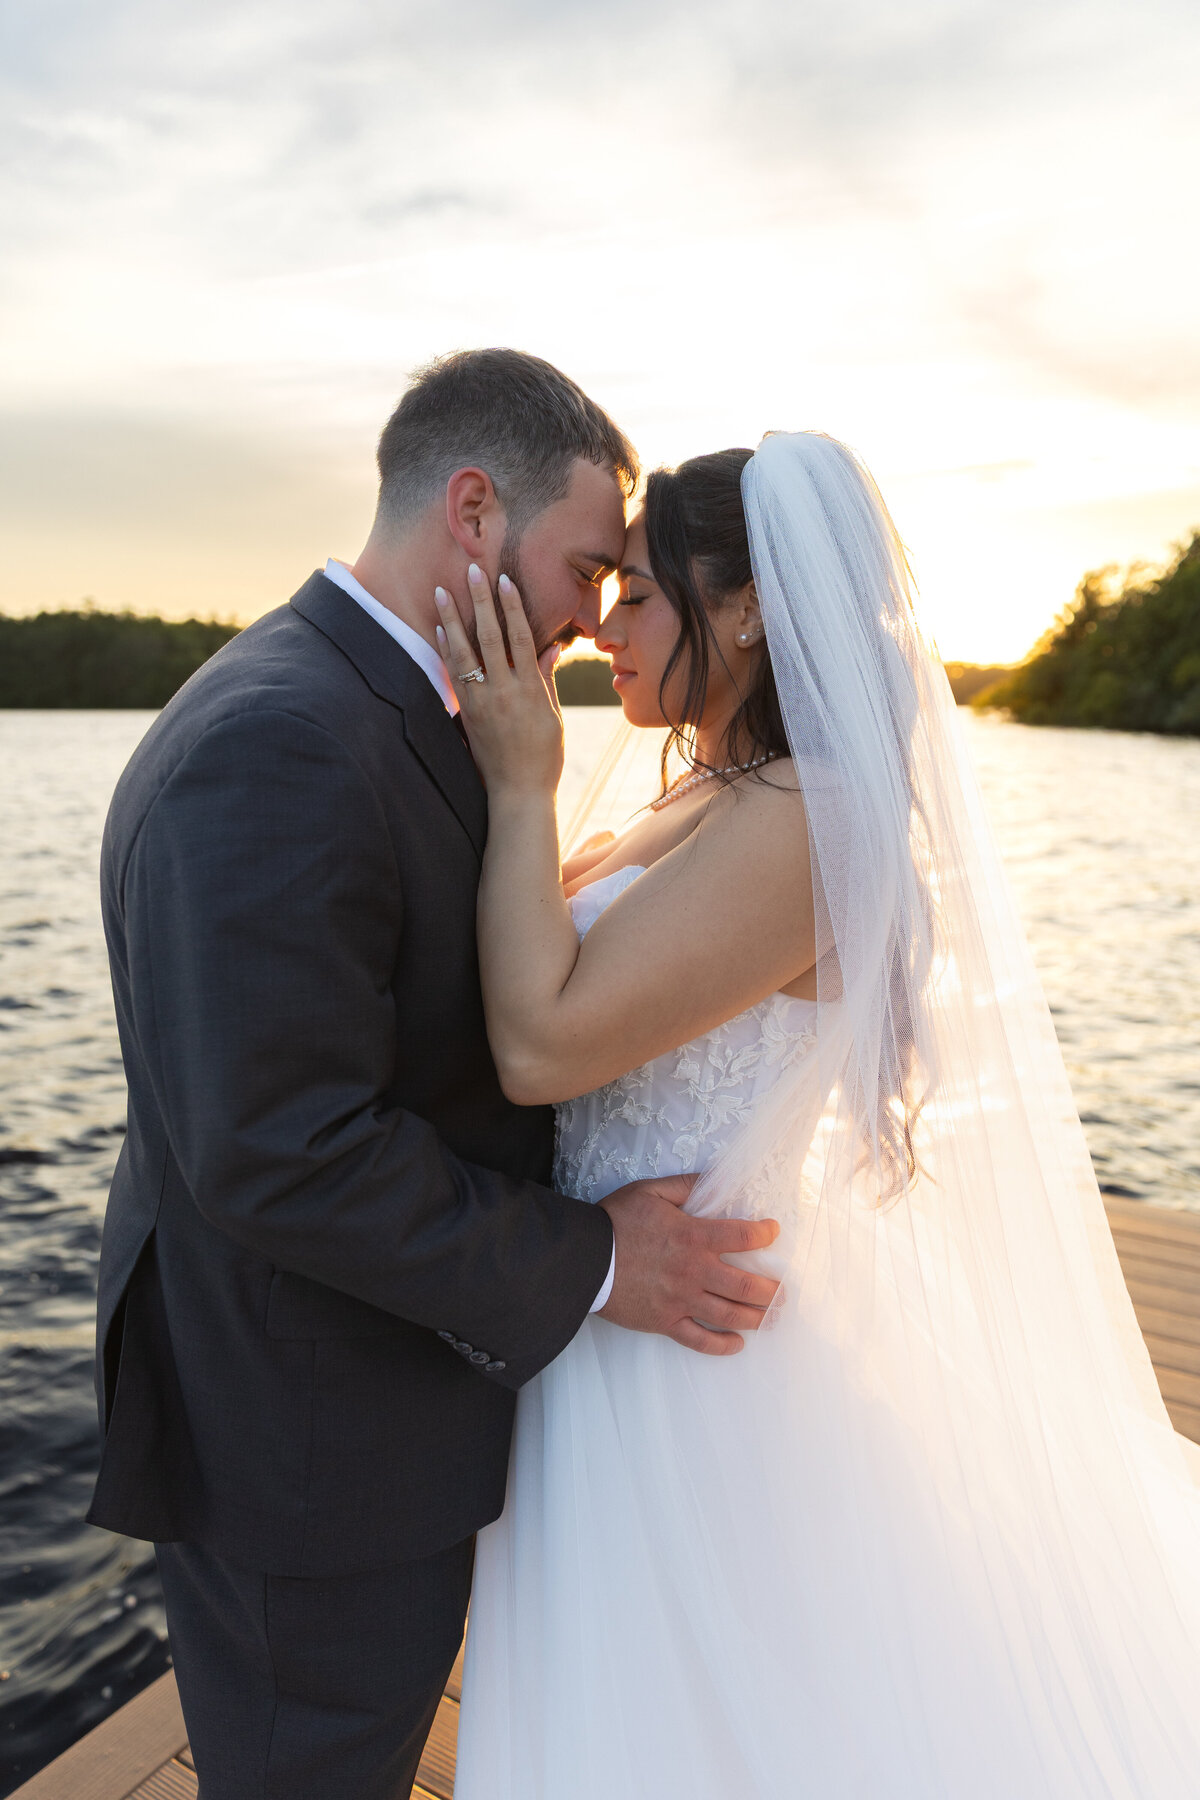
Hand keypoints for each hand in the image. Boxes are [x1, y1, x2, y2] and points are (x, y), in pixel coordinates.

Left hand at [434, 564, 563, 796]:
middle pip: (488, 637)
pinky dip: (446, 649)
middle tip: (470, 571)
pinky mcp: (466, 714)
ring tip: (442, 592)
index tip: (504, 581)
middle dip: (479, 602)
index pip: (520, 638)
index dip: (512, 607)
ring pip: (463, 653)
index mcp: (530, 690)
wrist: (517, 793)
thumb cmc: (543, 757)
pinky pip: (453, 674)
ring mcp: (480, 703)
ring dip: (452, 619)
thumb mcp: (553, 715)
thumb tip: (552, 645)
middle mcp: (502, 692)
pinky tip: (440, 629)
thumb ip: (547, 678)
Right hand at [598, 1174, 780, 1354]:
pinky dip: (722, 1345)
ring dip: (758, 1318)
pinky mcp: (665, 1322)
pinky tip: (737, 1344)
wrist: (583, 1259)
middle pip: (746, 1285)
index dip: (765, 1233)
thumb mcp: (650, 1191)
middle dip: (772, 1290)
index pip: (744, 1235)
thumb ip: (686, 1184)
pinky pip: (699, 1340)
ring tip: (773, 1317)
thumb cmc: (615, 1222)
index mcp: (693, 1236)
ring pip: (730, 1315)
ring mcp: (681, 1300)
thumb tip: (714, 1178)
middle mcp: (694, 1271)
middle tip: (784, 1290)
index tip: (773, 1232)